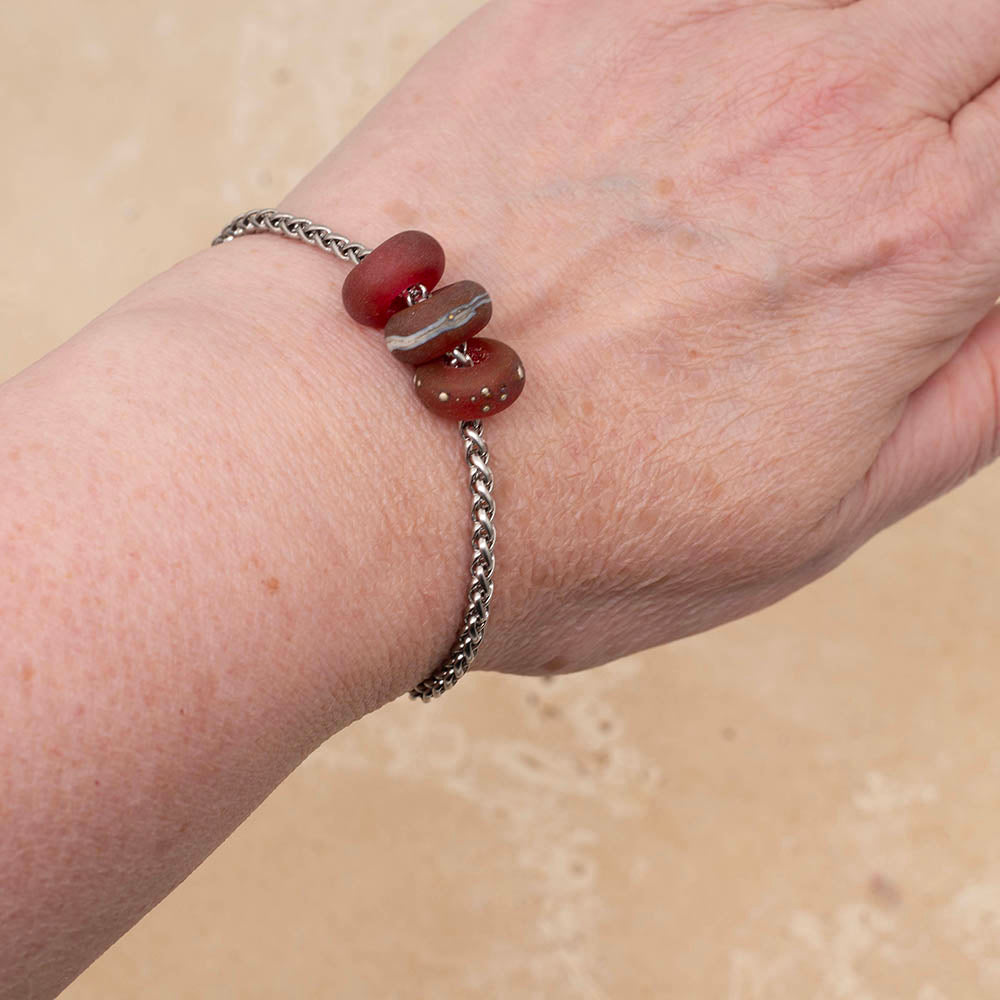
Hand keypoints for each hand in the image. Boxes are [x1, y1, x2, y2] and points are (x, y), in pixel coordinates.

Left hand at [283, 0, 999, 674]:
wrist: (357, 457)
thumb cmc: (569, 526)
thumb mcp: (812, 523)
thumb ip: (963, 401)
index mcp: (914, 245)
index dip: (996, 172)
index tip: (954, 218)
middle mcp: (826, 107)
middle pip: (973, 31)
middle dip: (961, 92)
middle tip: (891, 178)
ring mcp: (695, 38)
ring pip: (848, 2)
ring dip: (846, 62)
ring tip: (767, 164)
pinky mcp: (574, 11)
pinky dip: (724, 42)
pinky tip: (689, 111)